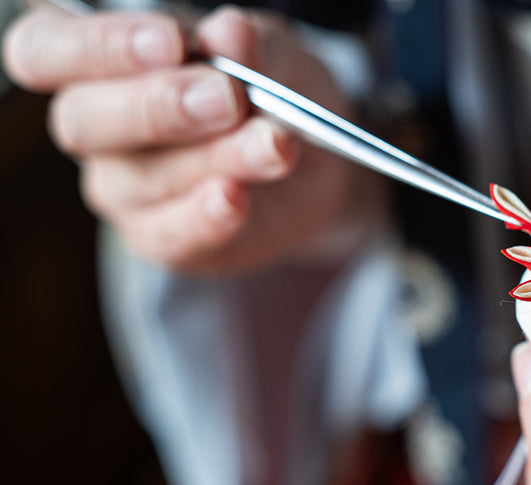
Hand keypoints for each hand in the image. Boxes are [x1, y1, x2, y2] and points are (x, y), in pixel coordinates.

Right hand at [3, 5, 383, 272]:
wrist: (316, 162)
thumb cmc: (270, 89)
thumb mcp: (272, 55)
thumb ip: (251, 47)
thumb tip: (229, 34)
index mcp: (98, 62)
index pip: (48, 49)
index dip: (100, 46)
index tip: (172, 42)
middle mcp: (96, 127)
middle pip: (82, 120)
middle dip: (158, 106)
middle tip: (226, 98)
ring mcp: (125, 189)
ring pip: (141, 179)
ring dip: (212, 159)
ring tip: (274, 144)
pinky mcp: (164, 238)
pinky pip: (171, 236)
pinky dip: (206, 217)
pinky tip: (236, 199)